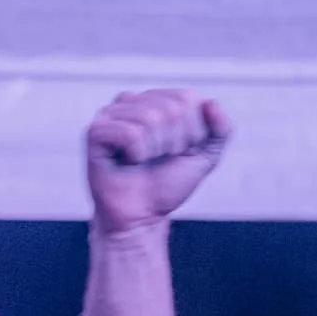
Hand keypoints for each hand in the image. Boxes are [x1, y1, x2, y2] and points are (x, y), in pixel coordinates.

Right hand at [86, 89, 230, 234]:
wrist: (141, 217)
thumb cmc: (167, 184)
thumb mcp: (205, 156)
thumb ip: (220, 129)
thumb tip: (210, 102)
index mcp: (157, 100)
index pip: (188, 98)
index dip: (192, 132)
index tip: (178, 151)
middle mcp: (132, 101)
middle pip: (171, 108)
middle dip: (174, 142)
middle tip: (158, 159)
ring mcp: (110, 114)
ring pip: (151, 118)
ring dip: (155, 150)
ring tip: (142, 162)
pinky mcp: (96, 131)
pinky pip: (129, 133)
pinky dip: (136, 155)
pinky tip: (128, 162)